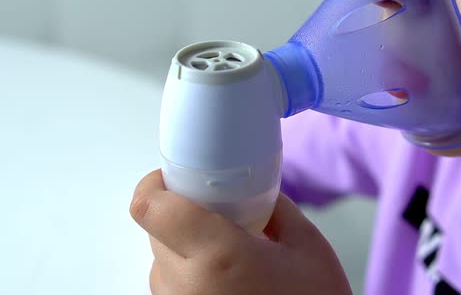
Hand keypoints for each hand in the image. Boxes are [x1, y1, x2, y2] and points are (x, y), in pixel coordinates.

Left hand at [130, 170, 351, 294]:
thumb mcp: (307, 247)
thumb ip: (276, 209)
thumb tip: (253, 193)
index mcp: (218, 256)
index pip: (151, 208)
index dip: (154, 184)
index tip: (171, 178)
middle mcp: (186, 285)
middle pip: (156, 230)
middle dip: (181, 215)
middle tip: (216, 214)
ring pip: (161, 261)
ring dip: (184, 247)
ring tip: (228, 254)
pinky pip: (171, 286)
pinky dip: (189, 274)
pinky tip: (226, 279)